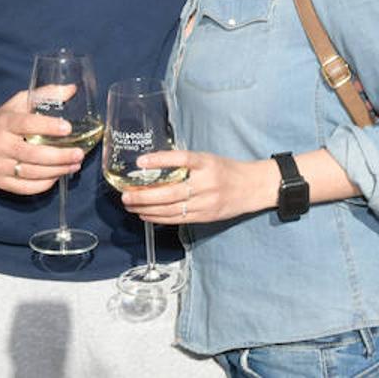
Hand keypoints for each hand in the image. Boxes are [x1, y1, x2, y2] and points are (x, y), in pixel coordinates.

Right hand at [0, 90, 85, 195]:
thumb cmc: (1, 121)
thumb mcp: (19, 103)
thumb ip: (45, 95)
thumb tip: (72, 89)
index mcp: (4, 123)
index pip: (27, 124)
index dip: (48, 127)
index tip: (68, 128)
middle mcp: (0, 145)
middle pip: (33, 154)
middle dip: (60, 156)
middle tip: (79, 154)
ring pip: (32, 173)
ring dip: (57, 171)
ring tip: (74, 165)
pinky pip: (25, 188)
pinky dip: (44, 184)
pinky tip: (57, 176)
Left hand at [121, 150, 275, 224]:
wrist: (253, 188)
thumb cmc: (227, 170)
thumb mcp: (208, 159)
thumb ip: (185, 163)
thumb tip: (153, 164)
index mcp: (207, 163)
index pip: (182, 159)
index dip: (160, 160)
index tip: (140, 161)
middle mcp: (206, 183)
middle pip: (171, 192)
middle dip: (144, 196)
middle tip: (125, 195)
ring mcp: (206, 202)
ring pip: (171, 209)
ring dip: (147, 209)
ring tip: (130, 205)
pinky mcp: (205, 216)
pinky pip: (178, 219)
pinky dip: (158, 218)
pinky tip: (145, 215)